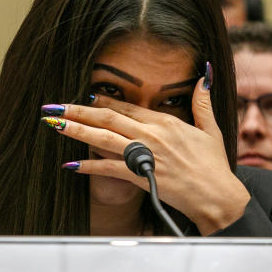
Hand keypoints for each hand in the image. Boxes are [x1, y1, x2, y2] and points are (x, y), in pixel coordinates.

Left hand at [44, 76, 249, 233]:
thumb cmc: (214, 166)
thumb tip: (203, 75)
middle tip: (54, 107)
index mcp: (165, 122)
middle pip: (107, 118)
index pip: (126, 107)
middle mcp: (151, 135)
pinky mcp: (140, 177)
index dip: (103, 102)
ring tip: (53, 125)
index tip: (84, 99)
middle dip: (77, 111)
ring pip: (103, 138)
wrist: (217, 197)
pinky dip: (88, 166)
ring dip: (76, 130)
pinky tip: (70, 164)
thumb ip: (202, 101)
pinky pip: (108, 168)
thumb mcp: (211, 128)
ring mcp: (144, 155)